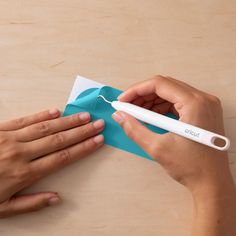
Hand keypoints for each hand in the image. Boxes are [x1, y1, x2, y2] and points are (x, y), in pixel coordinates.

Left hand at [0, 109, 103, 217]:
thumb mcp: (1, 209)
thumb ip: (31, 203)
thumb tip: (57, 198)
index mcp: (24, 174)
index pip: (63, 157)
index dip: (83, 148)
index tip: (97, 141)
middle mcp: (21, 153)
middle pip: (59, 139)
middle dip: (82, 131)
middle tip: (98, 124)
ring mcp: (10, 138)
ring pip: (46, 127)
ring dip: (67, 121)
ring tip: (84, 116)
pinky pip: (25, 120)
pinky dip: (42, 115)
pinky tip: (56, 111)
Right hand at [112, 76, 235, 235]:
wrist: (212, 184)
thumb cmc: (190, 167)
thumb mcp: (157, 148)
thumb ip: (134, 129)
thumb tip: (119, 115)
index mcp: (195, 103)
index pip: (160, 84)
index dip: (137, 90)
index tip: (122, 100)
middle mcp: (203, 99)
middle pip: (166, 86)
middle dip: (143, 95)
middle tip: (127, 106)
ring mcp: (205, 105)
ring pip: (171, 93)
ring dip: (151, 100)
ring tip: (137, 112)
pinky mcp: (203, 112)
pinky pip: (178, 102)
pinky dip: (162, 107)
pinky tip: (151, 116)